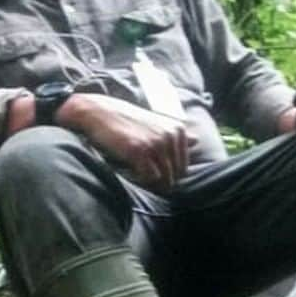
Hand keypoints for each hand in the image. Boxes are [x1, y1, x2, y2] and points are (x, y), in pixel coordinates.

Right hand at [57, 93, 188, 192]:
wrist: (98, 112)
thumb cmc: (125, 119)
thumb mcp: (156, 123)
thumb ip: (177, 134)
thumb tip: (197, 140)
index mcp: (177, 130)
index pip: (184, 165)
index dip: (171, 175)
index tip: (155, 175)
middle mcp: (170, 136)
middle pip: (176, 174)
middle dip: (164, 183)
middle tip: (148, 183)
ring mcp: (155, 143)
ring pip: (164, 178)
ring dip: (154, 185)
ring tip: (140, 179)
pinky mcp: (139, 151)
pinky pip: (149, 177)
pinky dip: (142, 181)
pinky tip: (132, 175)